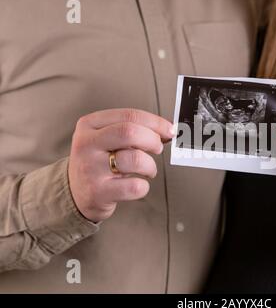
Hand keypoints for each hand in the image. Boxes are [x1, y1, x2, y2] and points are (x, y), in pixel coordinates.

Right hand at [68, 108, 173, 222]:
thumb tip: (167, 130)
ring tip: (148, 169)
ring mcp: (91, 169)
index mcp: (90, 124)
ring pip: (135, 159)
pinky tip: (137, 185)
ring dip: (150, 165)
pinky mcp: (98, 192)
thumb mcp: (107, 138)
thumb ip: (133, 130)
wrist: (74, 192)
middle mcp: (87, 144)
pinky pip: (134, 186)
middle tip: (157, 148)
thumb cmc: (99, 161)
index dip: (155, 122)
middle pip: (130, 132)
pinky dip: (143, 186)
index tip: (169, 130)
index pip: (129, 115)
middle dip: (152, 140)